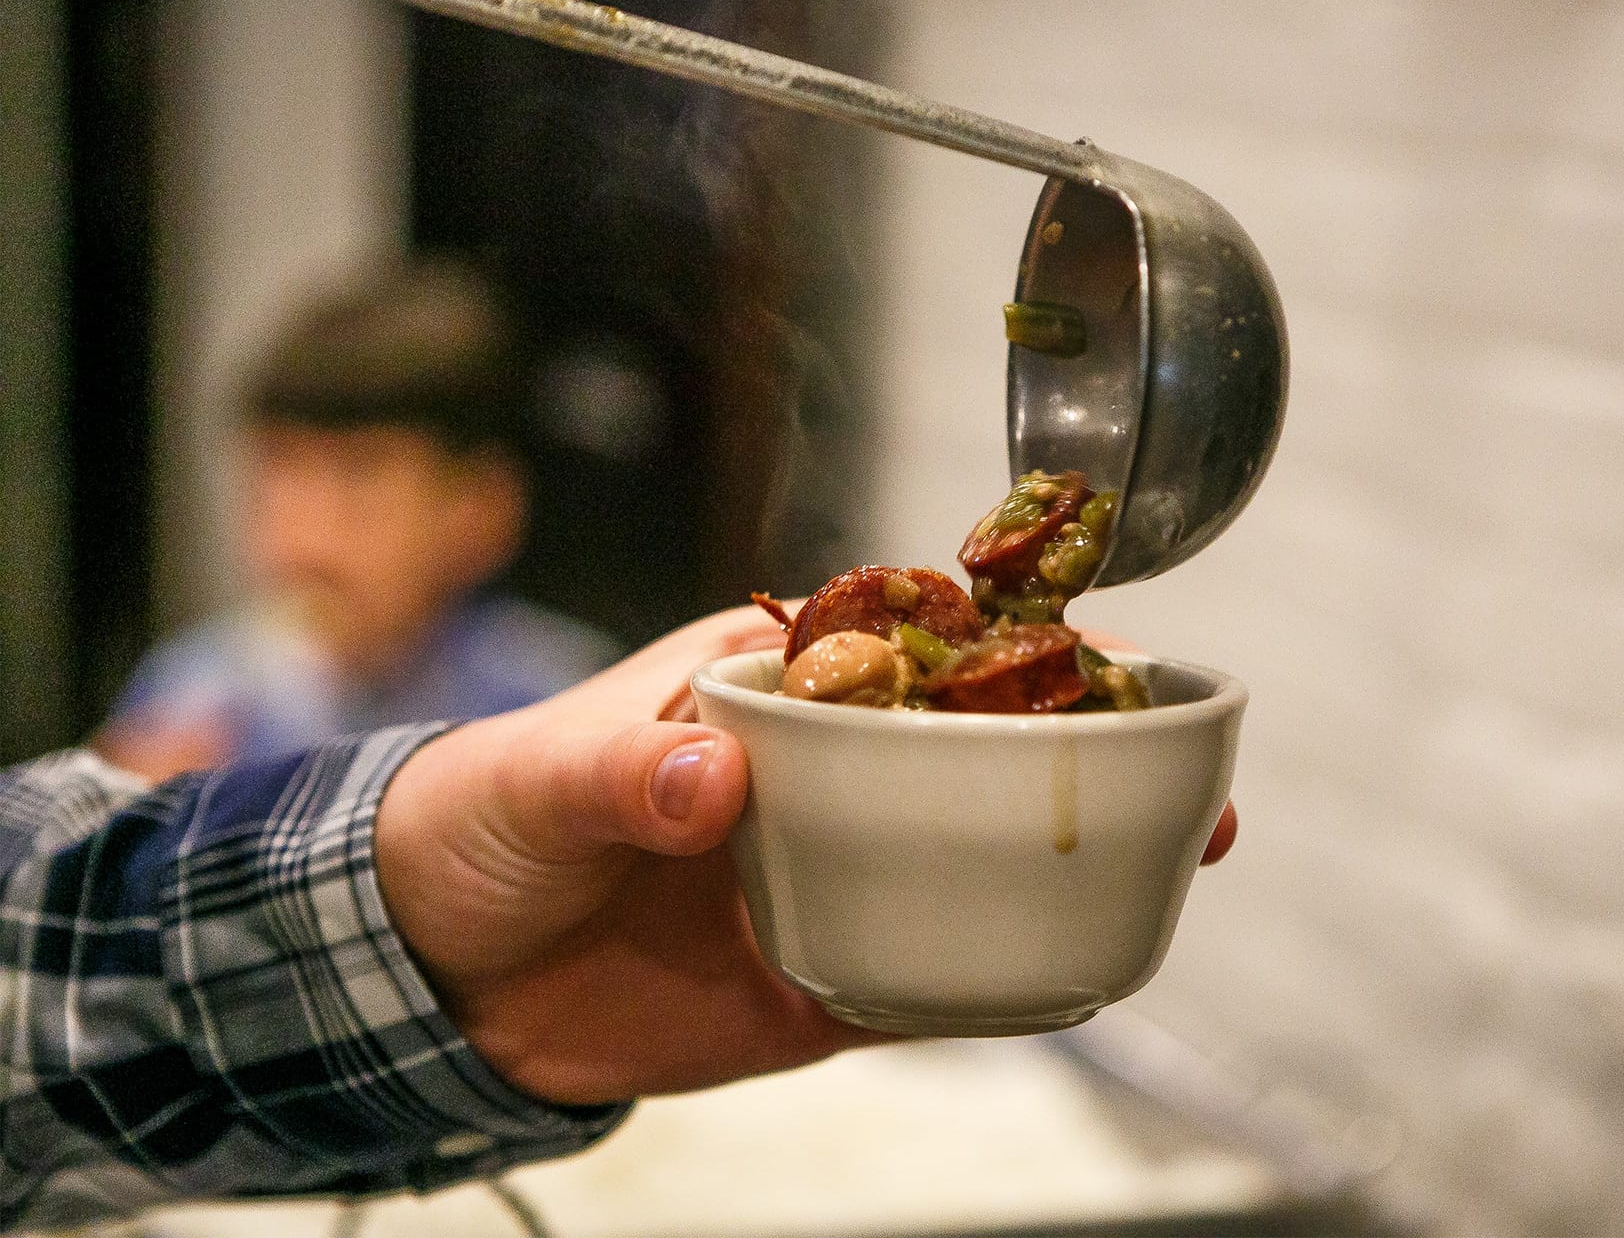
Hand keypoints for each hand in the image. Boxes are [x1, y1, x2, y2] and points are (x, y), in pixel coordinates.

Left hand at [375, 603, 1236, 1106]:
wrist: (435, 973)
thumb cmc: (483, 820)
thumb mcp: (542, 776)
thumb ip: (622, 771)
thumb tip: (714, 779)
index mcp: (769, 690)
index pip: (907, 649)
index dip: (1010, 645)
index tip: (1101, 650)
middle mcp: (821, 780)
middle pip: (975, 758)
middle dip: (1082, 754)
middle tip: (1185, 769)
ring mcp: (831, 882)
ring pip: (975, 865)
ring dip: (1071, 862)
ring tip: (1173, 857)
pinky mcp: (820, 982)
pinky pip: (928, 980)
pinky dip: (999, 980)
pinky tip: (1076, 973)